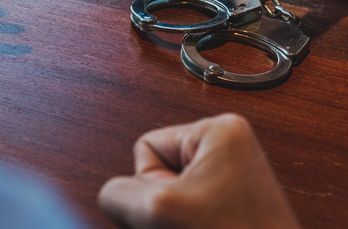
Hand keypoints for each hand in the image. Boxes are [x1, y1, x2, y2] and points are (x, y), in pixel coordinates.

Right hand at [99, 113, 299, 228]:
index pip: (147, 146)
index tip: (184, 205)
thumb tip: (113, 196)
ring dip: (172, 220)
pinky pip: (187, 210)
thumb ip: (117, 193)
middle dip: (163, 206)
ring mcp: (233, 177)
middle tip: (193, 223)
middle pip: (158, 170)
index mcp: (221, 129)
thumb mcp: (160, 210)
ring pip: (170, 196)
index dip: (152, 184)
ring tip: (200, 228)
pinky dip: (186, 225)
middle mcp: (230, 147)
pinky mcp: (233, 203)